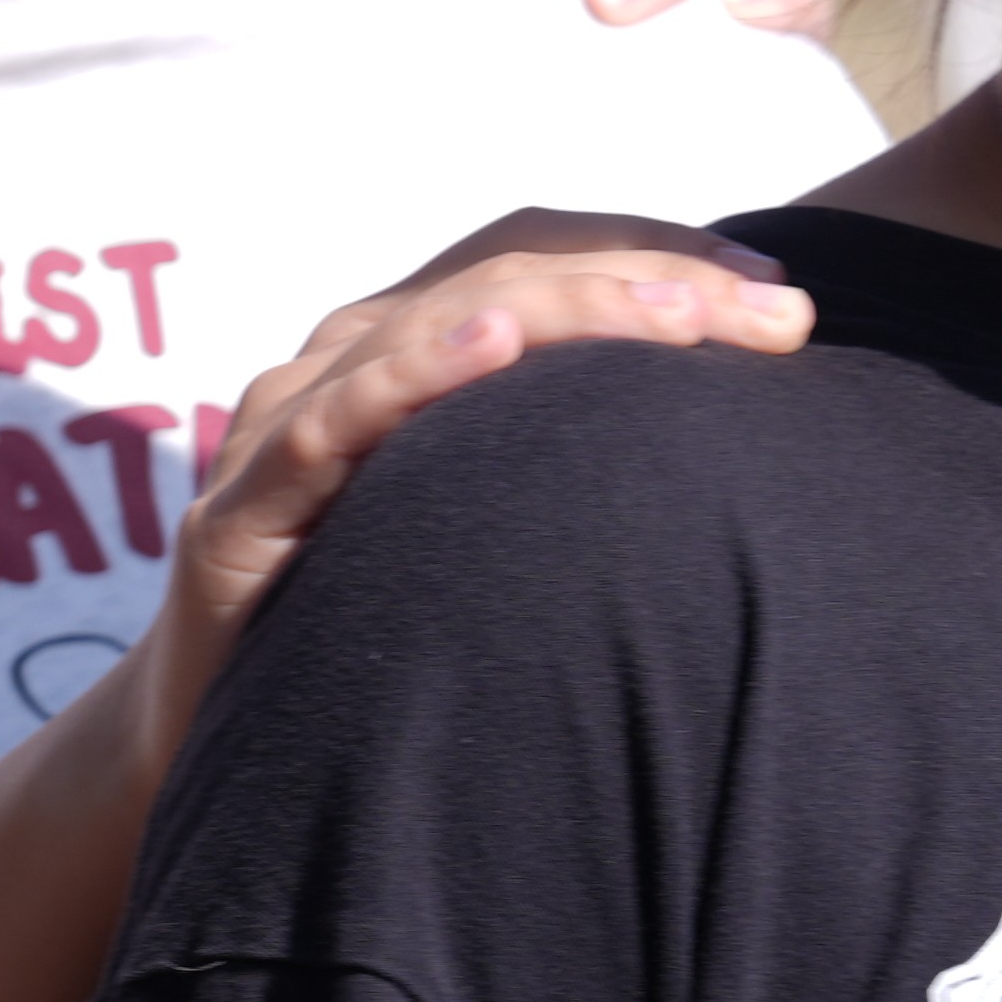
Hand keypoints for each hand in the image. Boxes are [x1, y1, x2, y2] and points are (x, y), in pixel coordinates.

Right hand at [116, 207, 814, 772]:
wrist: (225, 749)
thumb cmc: (377, 627)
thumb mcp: (491, 526)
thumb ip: (571, 465)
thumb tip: (735, 434)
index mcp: (408, 348)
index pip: (538, 260)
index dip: (654, 252)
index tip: (776, 285)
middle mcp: (344, 360)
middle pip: (508, 280)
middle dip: (651, 281)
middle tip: (776, 311)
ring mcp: (285, 426)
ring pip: (438, 325)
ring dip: (571, 309)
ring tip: (684, 312)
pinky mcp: (238, 512)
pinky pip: (332, 425)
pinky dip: (415, 374)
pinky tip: (494, 351)